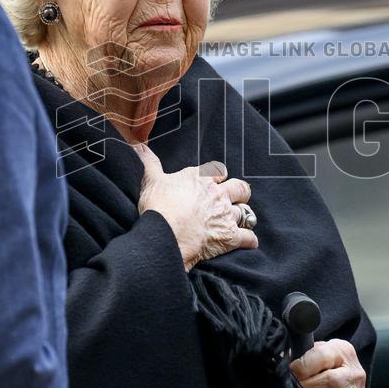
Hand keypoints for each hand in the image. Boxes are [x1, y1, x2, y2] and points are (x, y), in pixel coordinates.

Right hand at [133, 143, 257, 269]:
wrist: (165, 234)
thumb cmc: (158, 206)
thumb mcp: (151, 180)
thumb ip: (149, 162)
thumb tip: (138, 146)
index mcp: (201, 178)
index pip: (219, 172)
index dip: (219, 177)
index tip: (216, 182)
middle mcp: (217, 194)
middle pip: (240, 188)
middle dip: (240, 193)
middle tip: (236, 198)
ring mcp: (225, 215)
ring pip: (246, 211)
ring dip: (245, 215)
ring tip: (243, 219)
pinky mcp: (229, 236)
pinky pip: (248, 237)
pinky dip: (249, 239)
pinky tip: (249, 241)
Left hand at [290, 339, 366, 387]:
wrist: (345, 369)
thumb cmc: (323, 359)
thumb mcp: (314, 349)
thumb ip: (299, 354)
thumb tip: (279, 364)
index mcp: (341, 352)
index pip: (323, 357)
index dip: (303, 366)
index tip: (289, 372)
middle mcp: (353, 373)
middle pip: (332, 382)